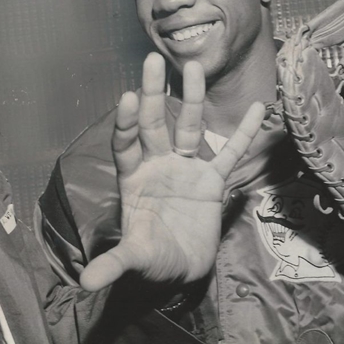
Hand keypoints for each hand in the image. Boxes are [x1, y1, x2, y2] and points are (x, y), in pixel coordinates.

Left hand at [79, 52, 264, 291]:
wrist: (181, 270)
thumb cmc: (152, 259)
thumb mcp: (135, 260)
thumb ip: (114, 264)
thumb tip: (86, 283)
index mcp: (134, 178)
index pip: (126, 145)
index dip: (126, 123)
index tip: (126, 98)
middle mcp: (157, 165)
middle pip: (154, 124)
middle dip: (153, 93)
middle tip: (153, 60)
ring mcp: (186, 169)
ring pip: (188, 128)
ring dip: (193, 99)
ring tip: (195, 66)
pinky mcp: (212, 181)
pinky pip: (230, 153)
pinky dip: (243, 133)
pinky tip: (257, 108)